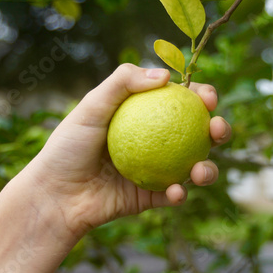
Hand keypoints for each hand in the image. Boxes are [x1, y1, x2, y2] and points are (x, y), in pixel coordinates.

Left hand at [24, 64, 230, 235]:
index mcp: (143, 116)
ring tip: (201, 171)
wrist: (54, 195)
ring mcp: (156, 169)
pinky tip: (176, 192)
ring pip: (195, 167)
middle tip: (217, 128)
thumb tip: (166, 75)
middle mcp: (154, 141)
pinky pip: (173, 195)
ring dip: (209, 168)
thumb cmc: (67, 146)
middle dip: (218, 129)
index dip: (201, 96)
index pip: (180, 101)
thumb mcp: (90, 106)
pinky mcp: (151, 197)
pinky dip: (180, 194)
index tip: (208, 97)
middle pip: (197, 133)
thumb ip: (122, 82)